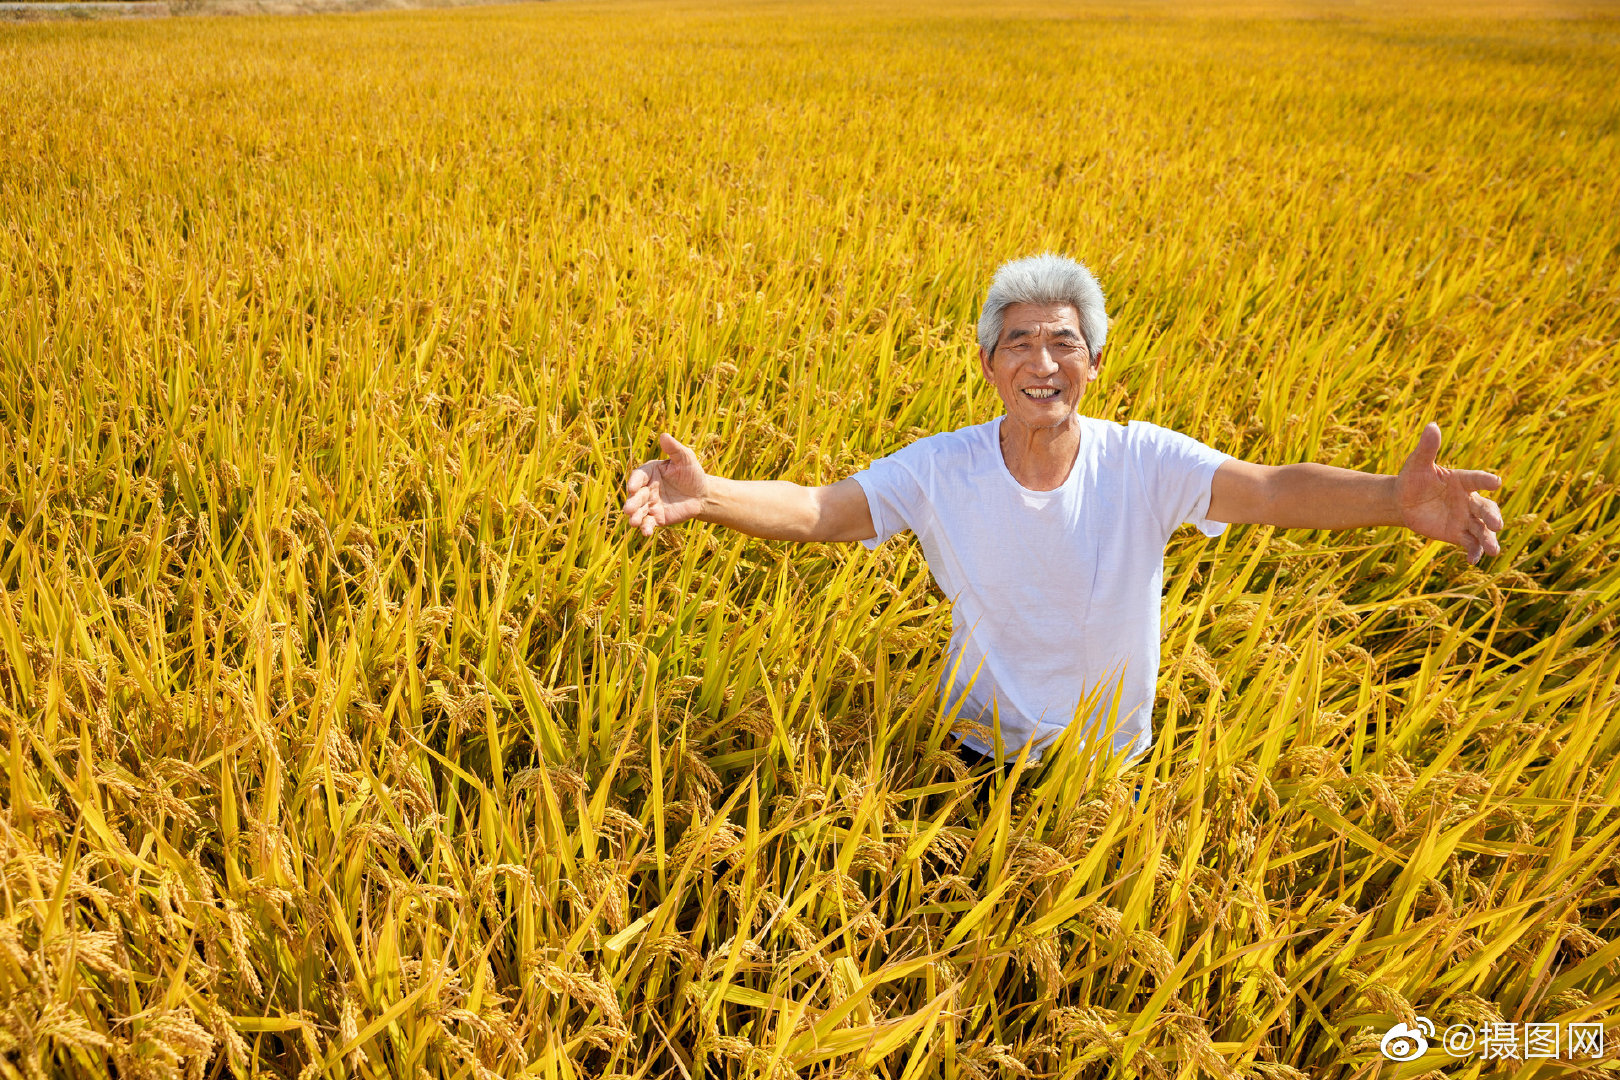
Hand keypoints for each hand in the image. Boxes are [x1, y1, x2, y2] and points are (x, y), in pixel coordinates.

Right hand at [623, 433, 709, 536]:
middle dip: (632, 503)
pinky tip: (646, 532)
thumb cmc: (692, 473)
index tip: (632, 487)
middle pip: (635, 496)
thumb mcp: (686, 458)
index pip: (638, 476)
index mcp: (649, 472)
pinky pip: (648, 523)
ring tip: (633, 522)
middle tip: (628, 510)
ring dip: (635, 517)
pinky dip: (645, 528)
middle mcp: (646, 489)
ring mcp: (650, 504)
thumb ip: (674, 449)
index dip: (634, 482)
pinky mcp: (656, 518)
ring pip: (638, 511)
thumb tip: (664, 435)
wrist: (702, 494)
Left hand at [1395, 423, 1503, 564]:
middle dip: (1491, 516)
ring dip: (1489, 539)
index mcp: (1462, 480)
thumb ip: (1427, 448)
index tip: (1496, 481)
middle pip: (1485, 508)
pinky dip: (1473, 552)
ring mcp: (1465, 518)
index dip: (1486, 480)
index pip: (1476, 479)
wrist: (1404, 502)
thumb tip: (1432, 425)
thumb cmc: (1412, 479)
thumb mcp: (1416, 464)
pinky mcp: (1457, 533)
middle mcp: (1469, 500)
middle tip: (1497, 524)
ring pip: (1482, 529)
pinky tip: (1473, 561)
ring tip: (1493, 550)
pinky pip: (1469, 543)